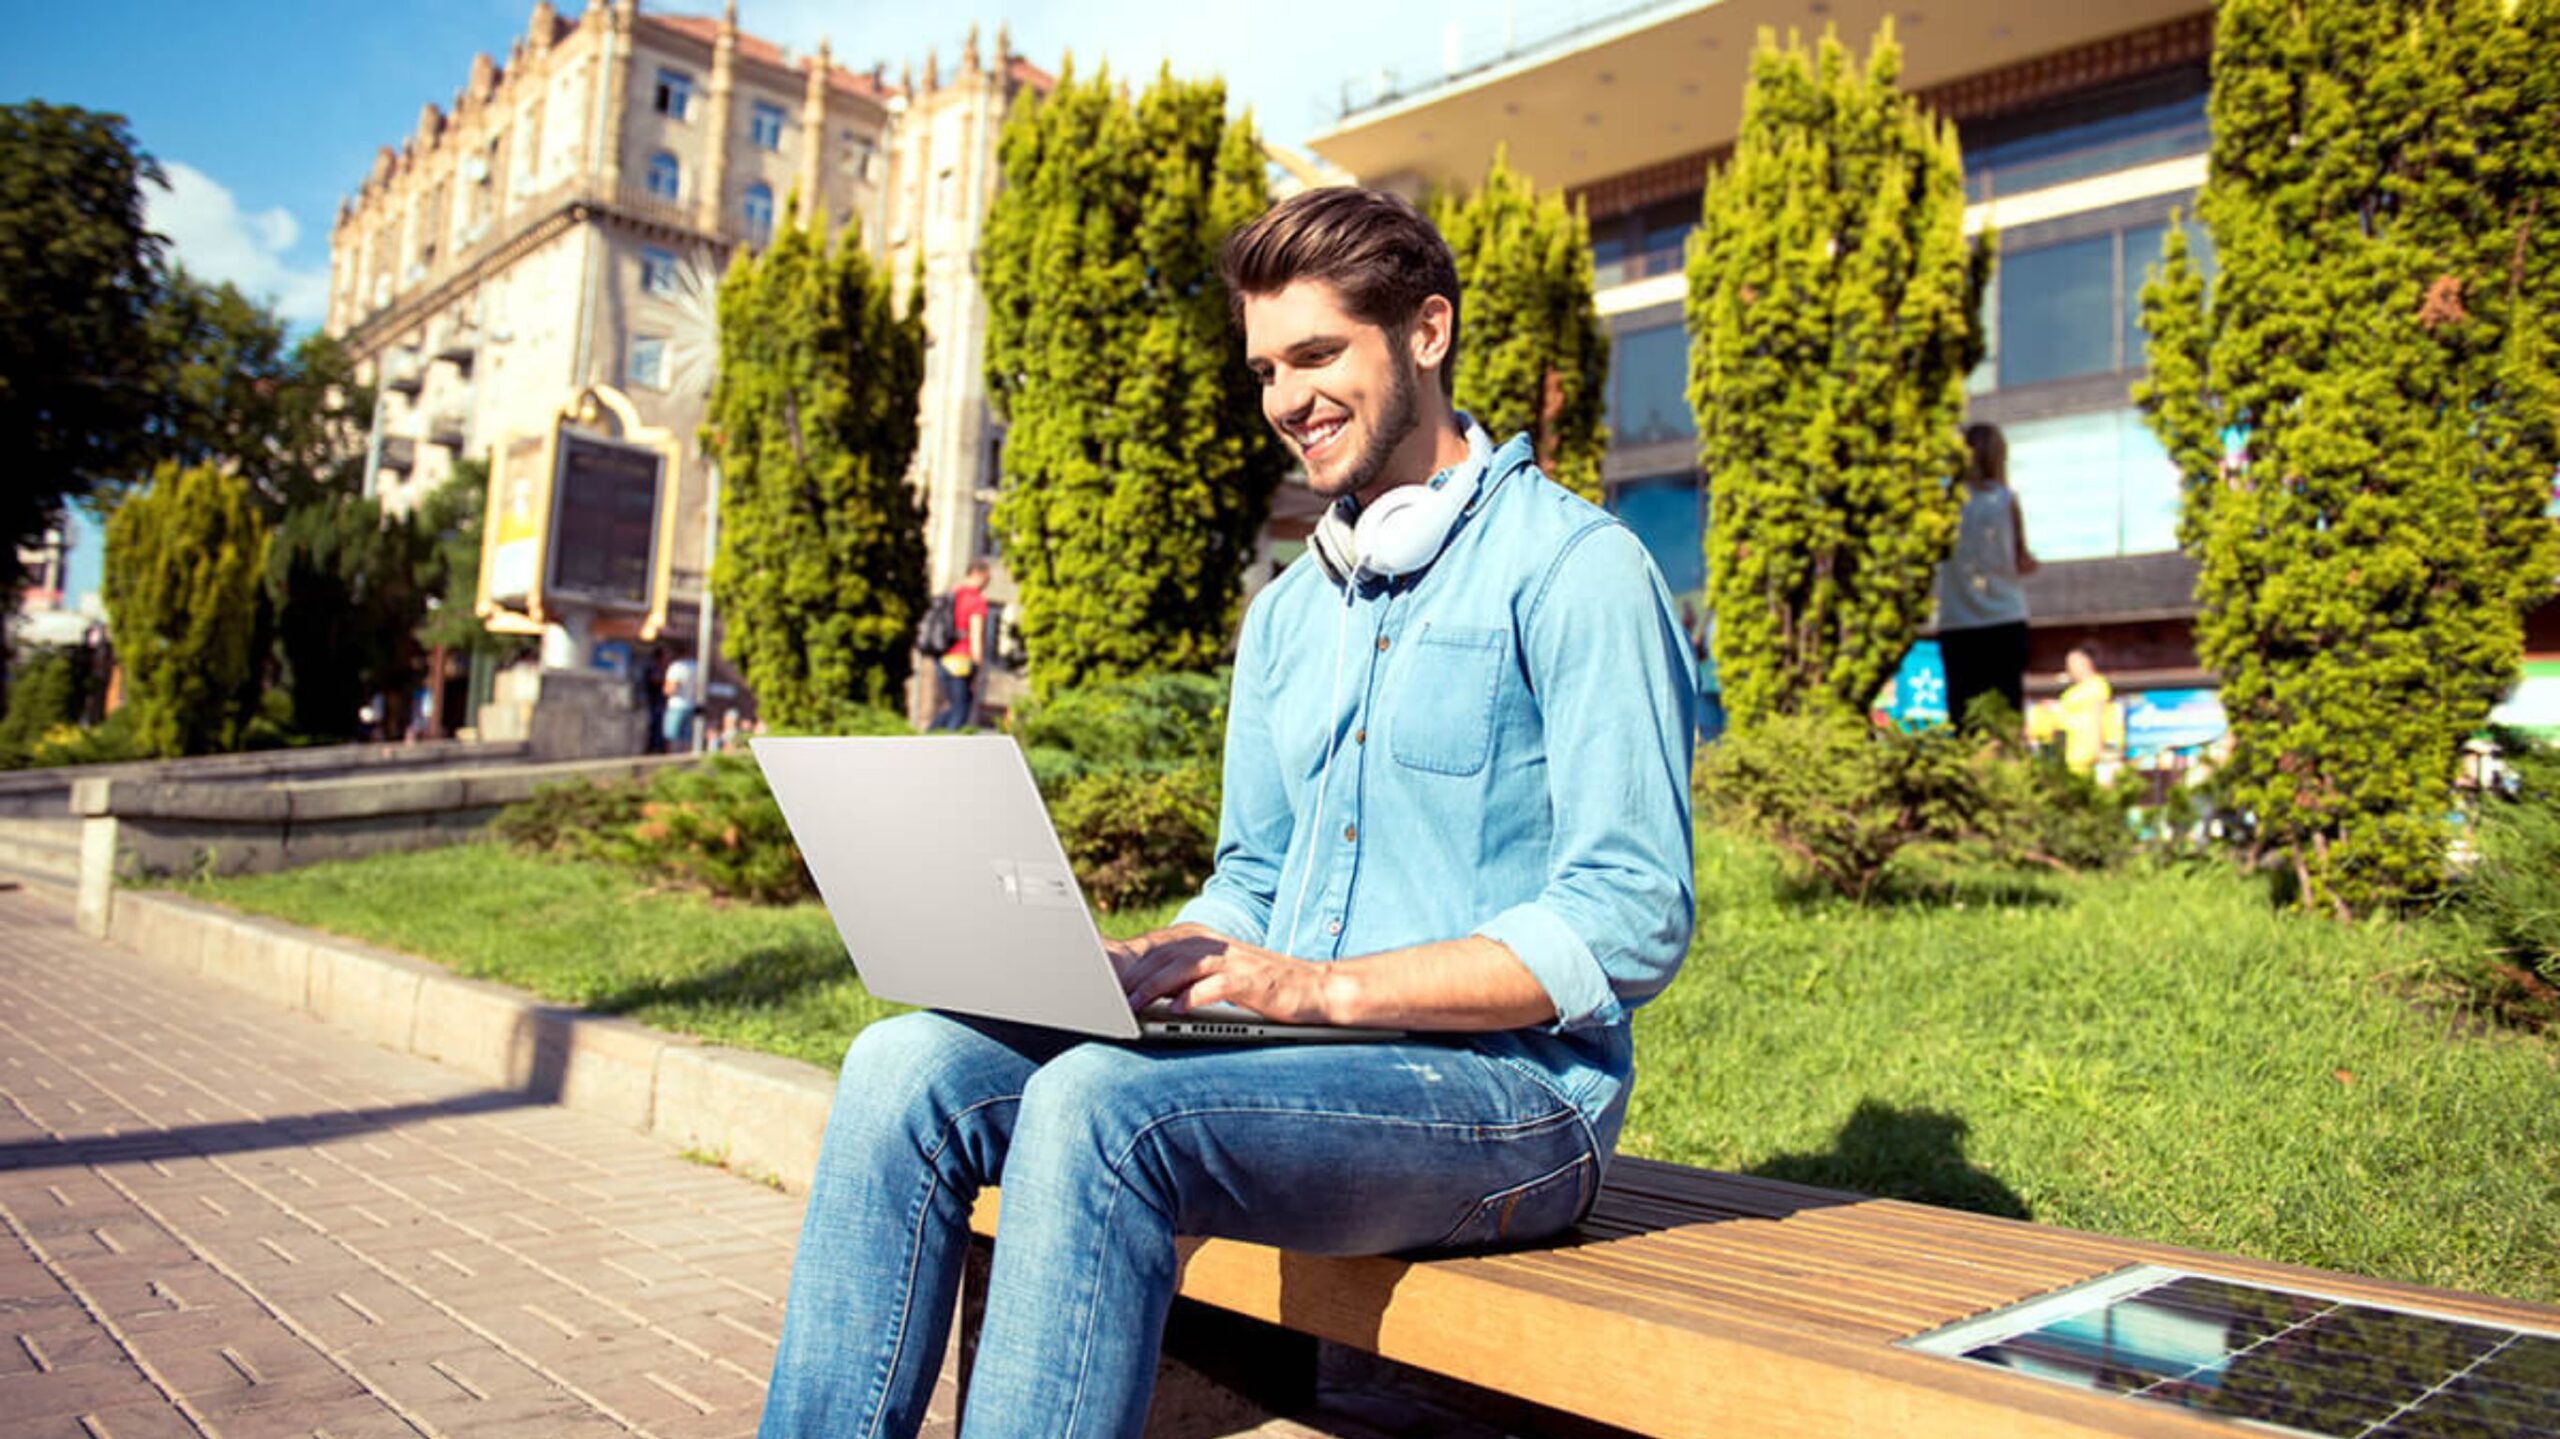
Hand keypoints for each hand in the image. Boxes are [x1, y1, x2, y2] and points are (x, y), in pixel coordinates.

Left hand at [1105, 923, 1335, 1024]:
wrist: (1316, 989)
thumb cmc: (1261, 989)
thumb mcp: (1215, 980)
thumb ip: (1181, 979)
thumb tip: (1137, 992)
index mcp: (1203, 941)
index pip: (1155, 948)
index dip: (1124, 963)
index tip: (1094, 980)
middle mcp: (1216, 945)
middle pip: (1163, 955)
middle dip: (1132, 975)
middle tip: (1102, 996)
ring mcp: (1235, 960)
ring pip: (1184, 966)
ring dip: (1155, 985)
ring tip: (1131, 1005)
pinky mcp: (1253, 979)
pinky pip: (1217, 985)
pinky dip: (1194, 996)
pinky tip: (1175, 1010)